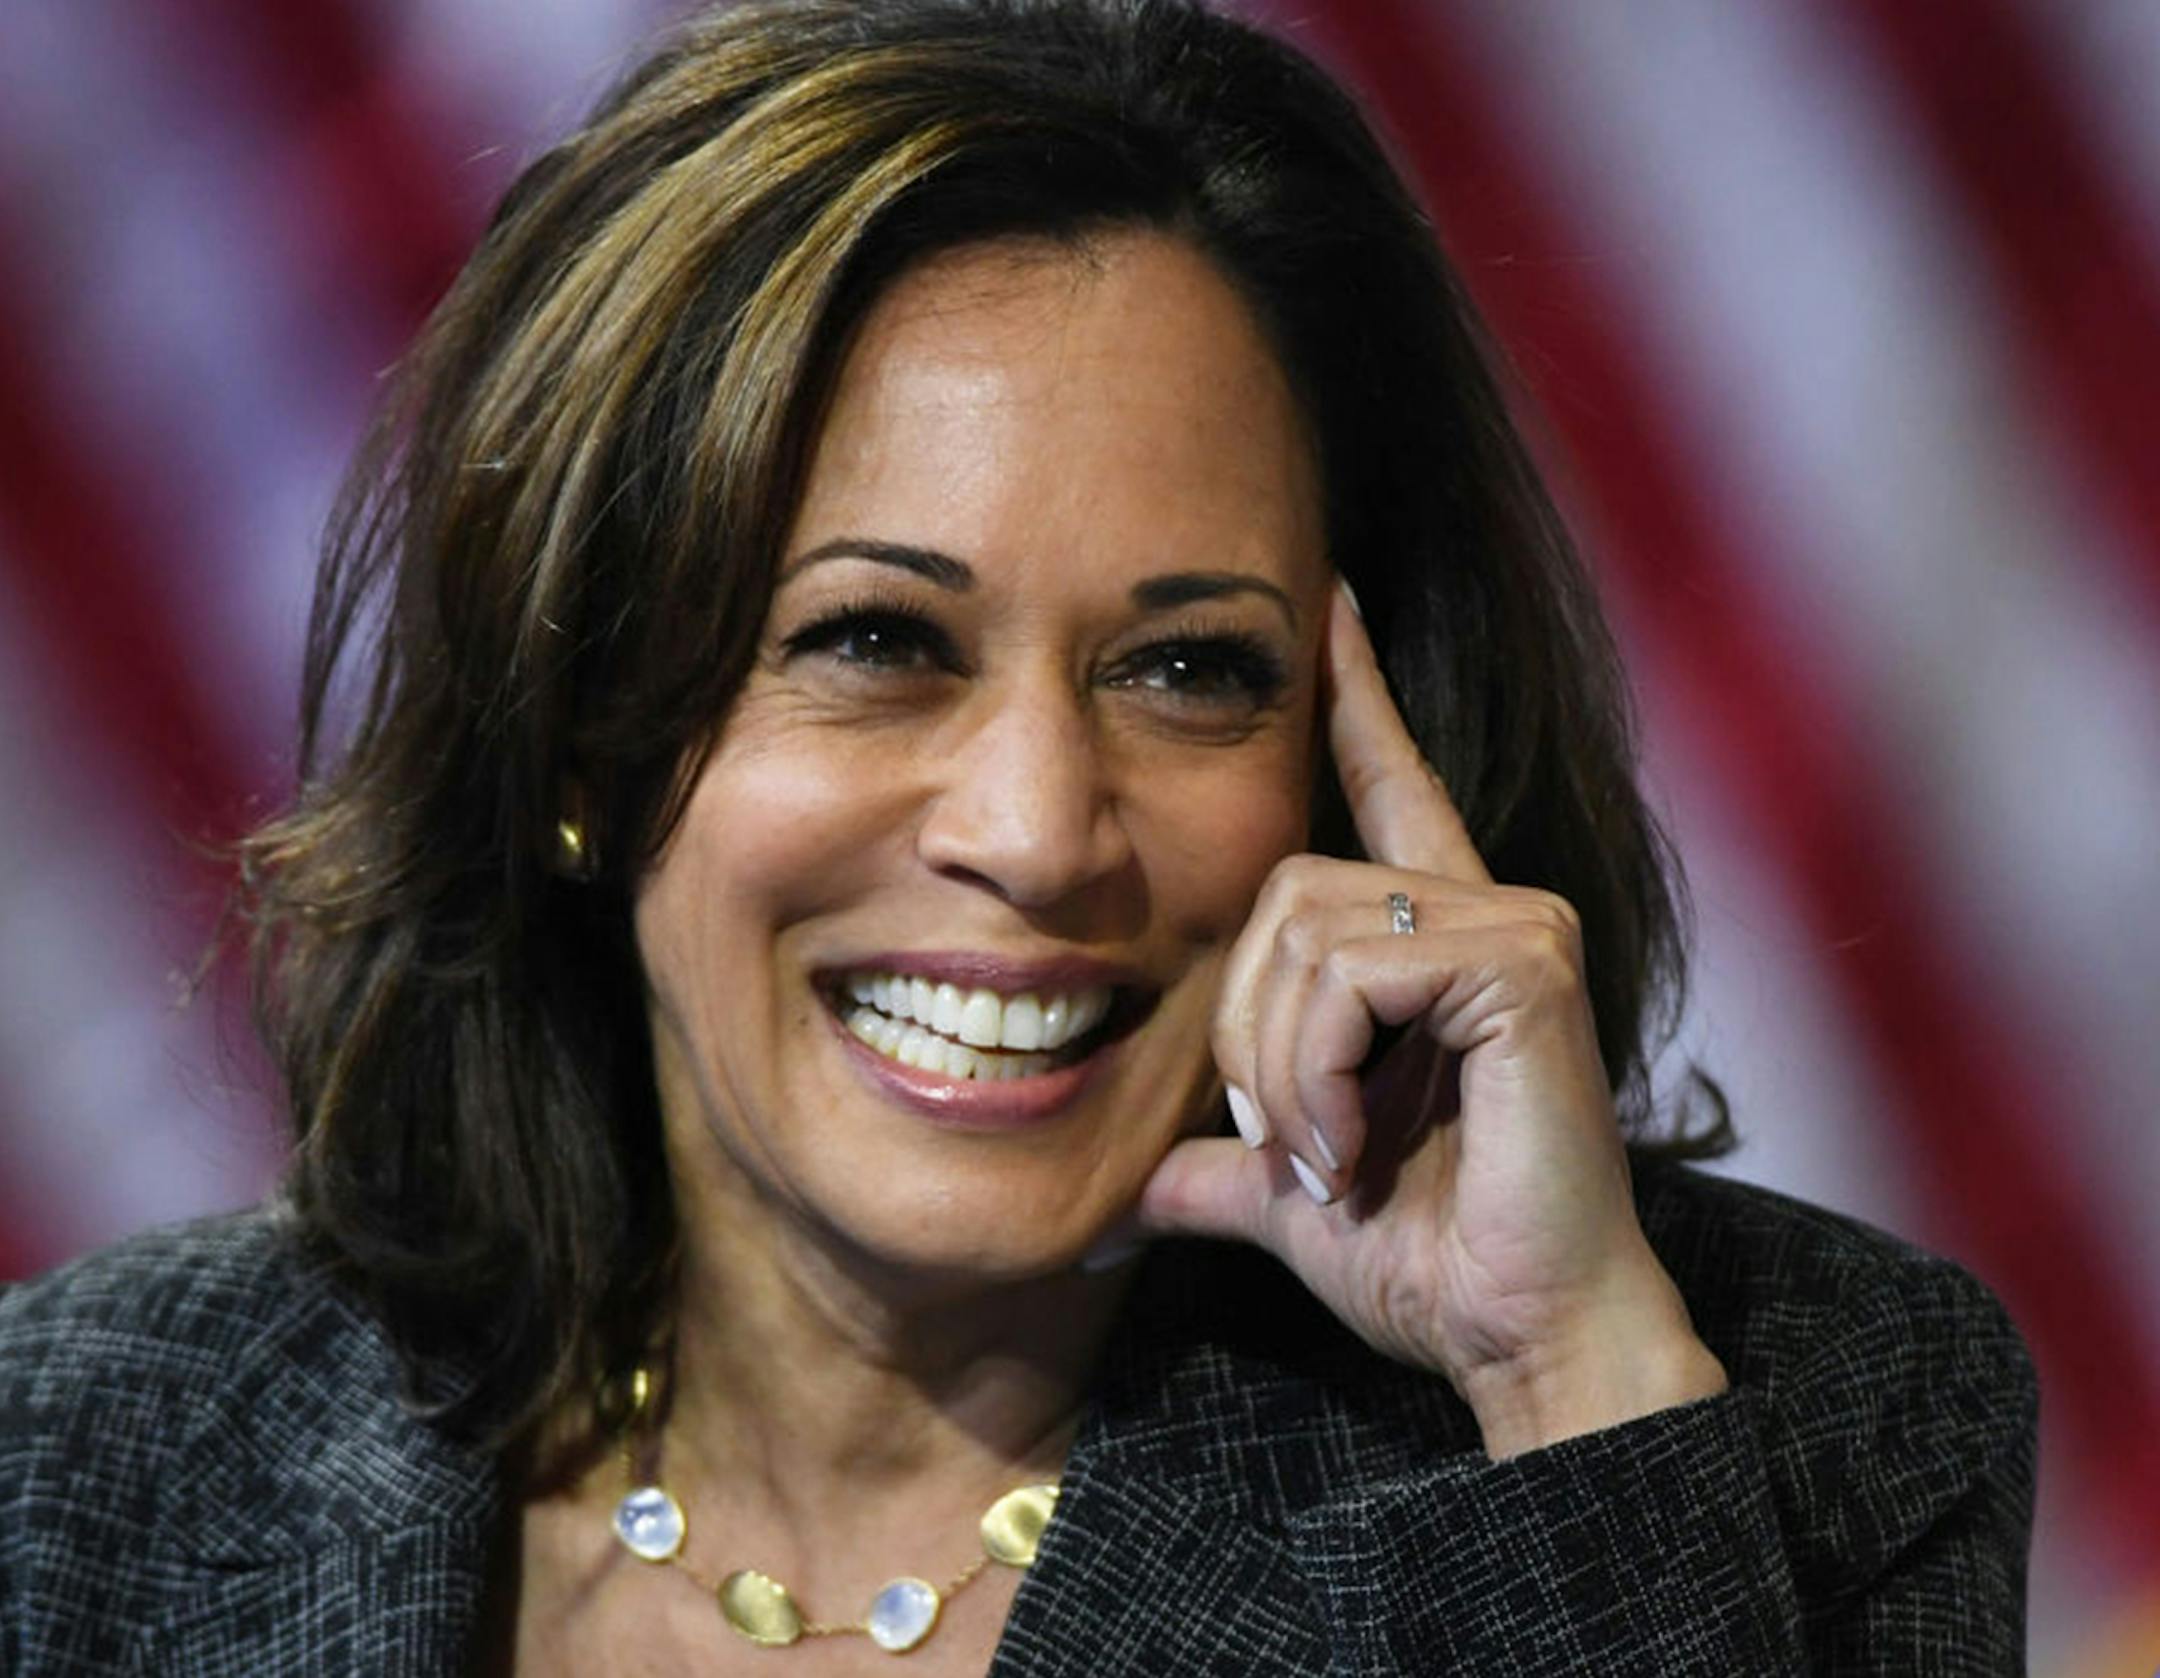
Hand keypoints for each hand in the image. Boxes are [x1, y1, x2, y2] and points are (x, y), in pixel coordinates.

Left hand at [1137, 582, 1725, 1457]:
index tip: (1328, 599)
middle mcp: (1483, 905)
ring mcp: (1514, 923)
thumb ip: (1223, 1162)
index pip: (1388, 782)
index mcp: (1434, 939)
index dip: (1353, 694)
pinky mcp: (1525, 964)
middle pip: (1280, 885)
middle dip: (1248, 1029)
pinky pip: (1354, 972)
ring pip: (1304, 927)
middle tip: (1289, 1141)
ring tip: (1325, 1155)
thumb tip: (1124, 1197)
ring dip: (1280, 1064)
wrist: (1519, 1335)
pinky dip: (1320, 1072)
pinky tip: (1350, 1151)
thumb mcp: (1296, 1189)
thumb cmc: (1428, 1259)